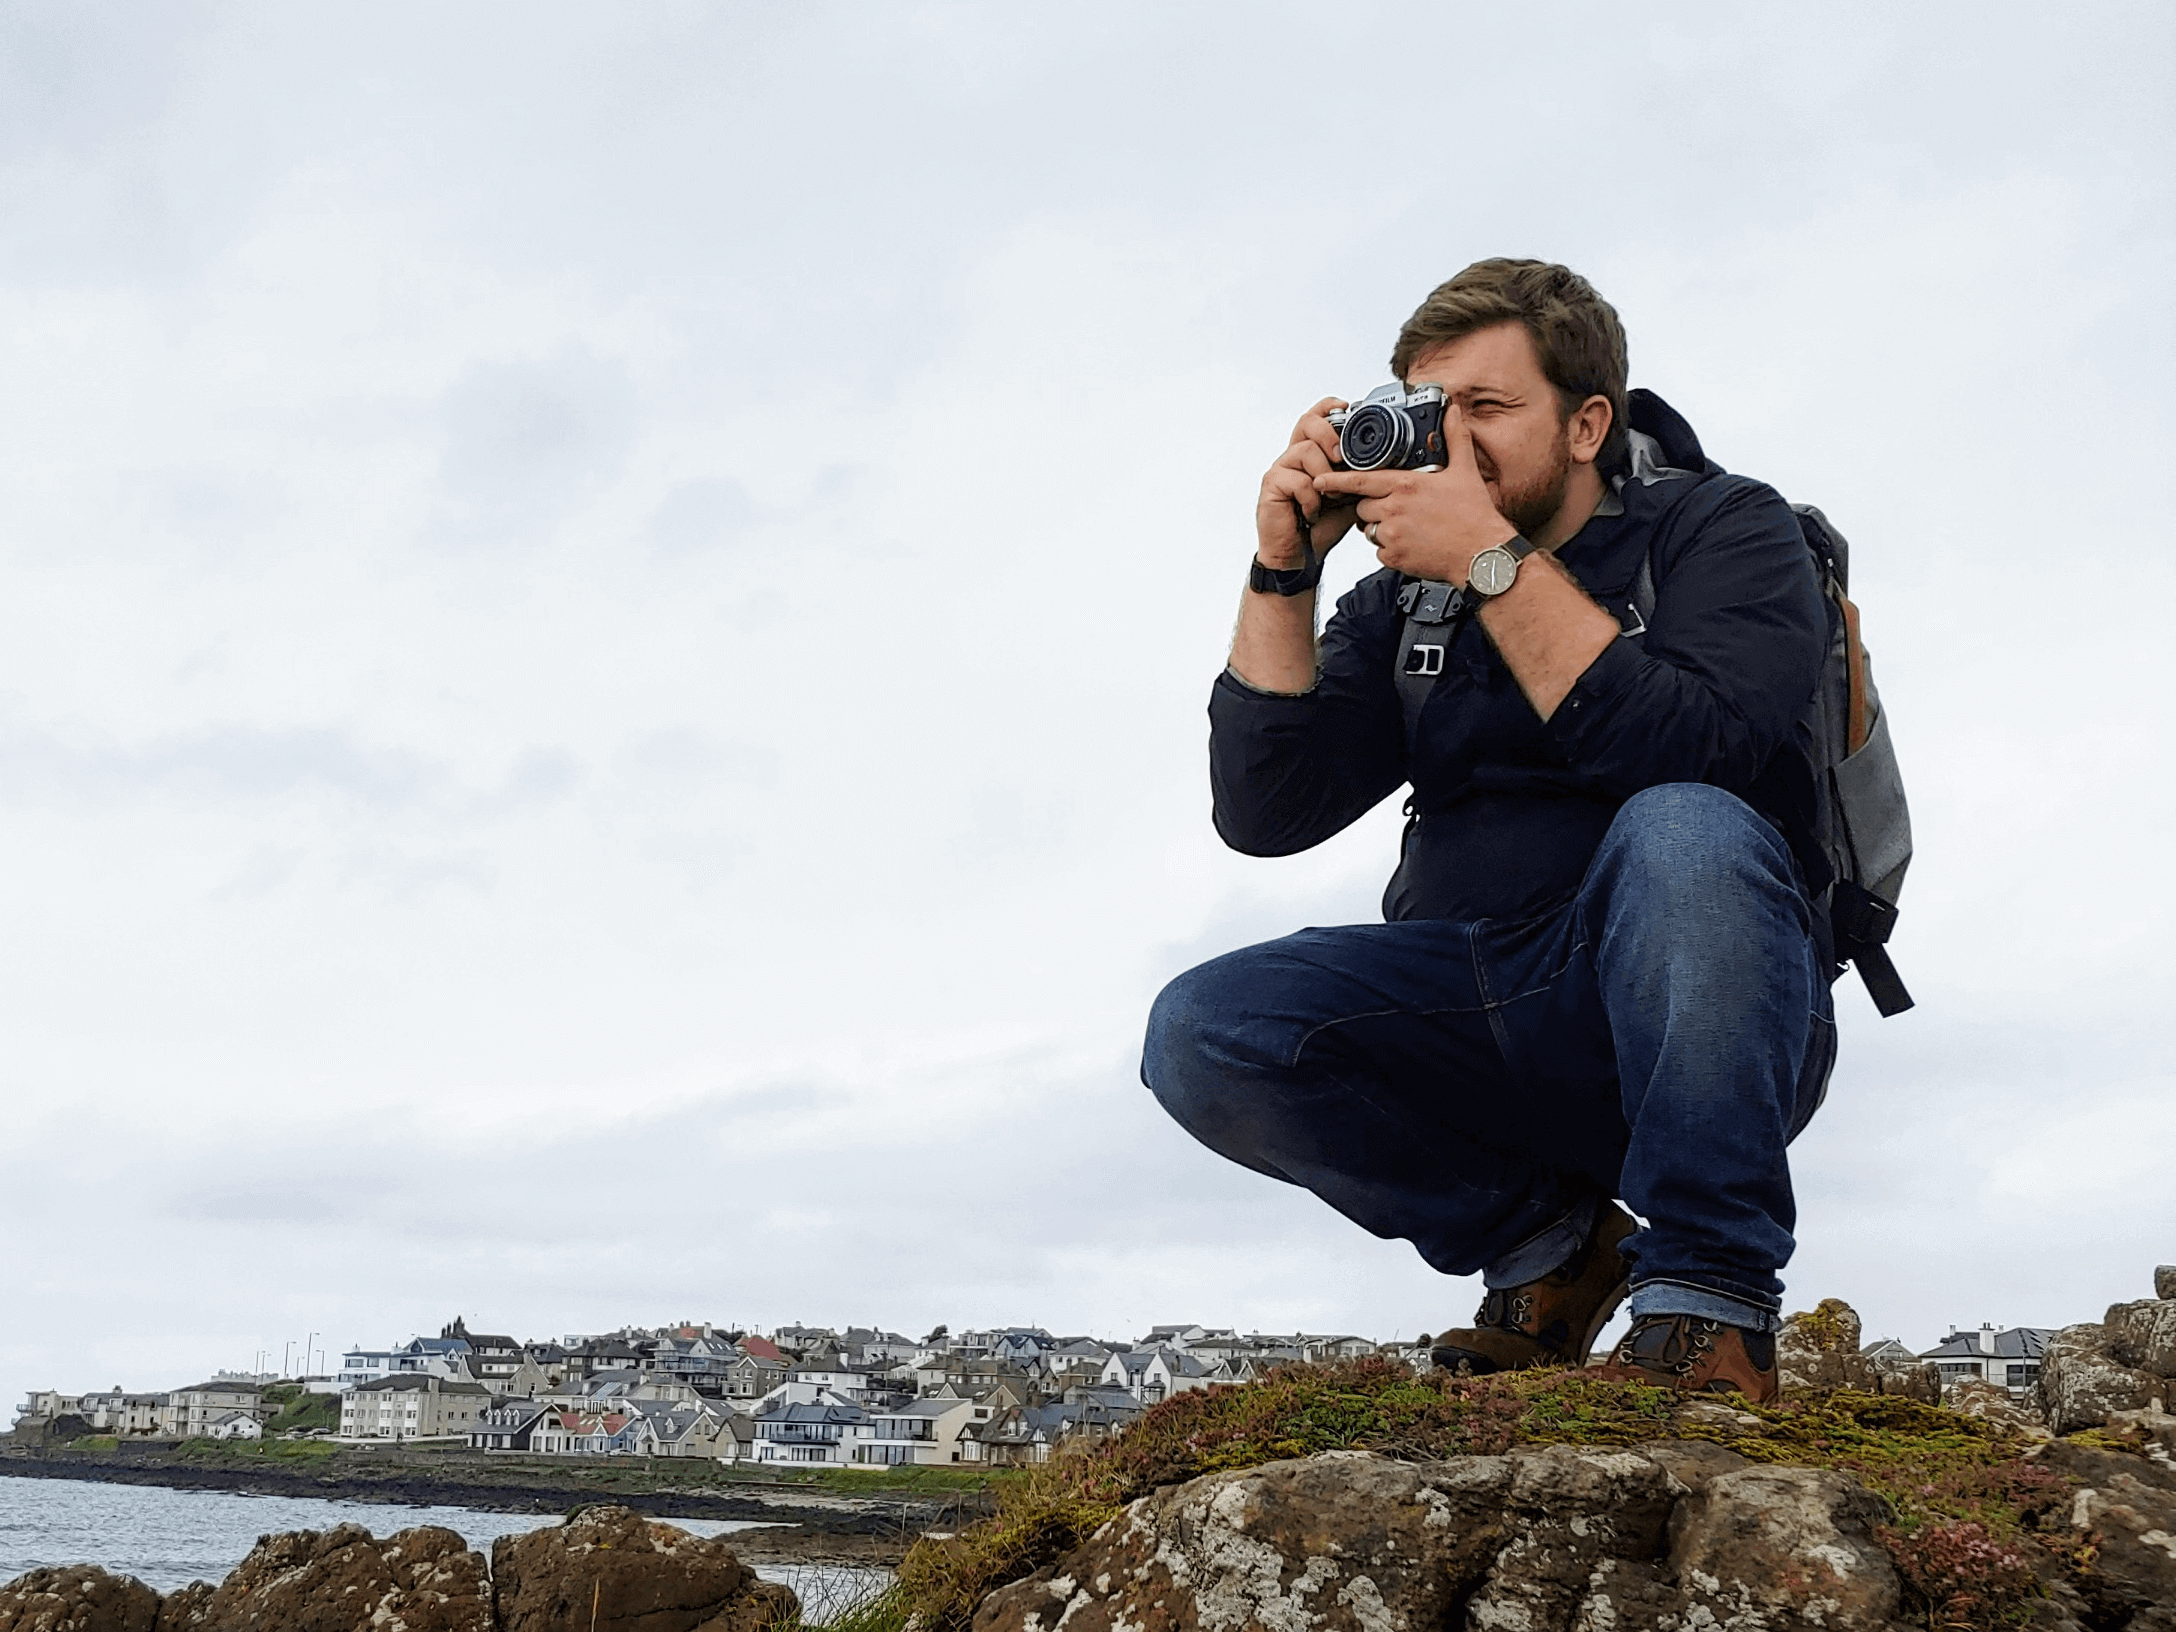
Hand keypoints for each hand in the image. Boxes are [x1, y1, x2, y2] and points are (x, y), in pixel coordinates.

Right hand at [1254, 398, 1360, 568]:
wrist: (1300, 555)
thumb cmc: (1321, 526)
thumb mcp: (1349, 497)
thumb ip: (1358, 477)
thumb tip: (1388, 463)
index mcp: (1312, 454)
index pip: (1315, 418)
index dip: (1328, 407)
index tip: (1346, 407)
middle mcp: (1294, 456)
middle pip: (1307, 422)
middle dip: (1330, 435)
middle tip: (1341, 457)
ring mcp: (1281, 469)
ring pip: (1306, 450)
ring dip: (1325, 475)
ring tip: (1329, 498)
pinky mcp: (1272, 485)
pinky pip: (1298, 480)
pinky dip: (1311, 500)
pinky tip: (1312, 513)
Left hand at [1314, 404, 1515, 583]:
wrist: (1482, 555)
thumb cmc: (1474, 515)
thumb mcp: (1465, 470)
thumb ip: (1454, 437)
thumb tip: (1453, 410)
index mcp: (1405, 485)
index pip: (1360, 479)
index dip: (1336, 480)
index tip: (1319, 479)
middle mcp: (1394, 509)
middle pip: (1362, 506)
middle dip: (1372, 507)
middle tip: (1397, 508)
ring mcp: (1392, 535)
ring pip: (1369, 530)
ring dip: (1380, 528)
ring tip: (1408, 526)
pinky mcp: (1394, 558)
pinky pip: (1379, 552)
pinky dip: (1390, 549)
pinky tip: (1412, 544)